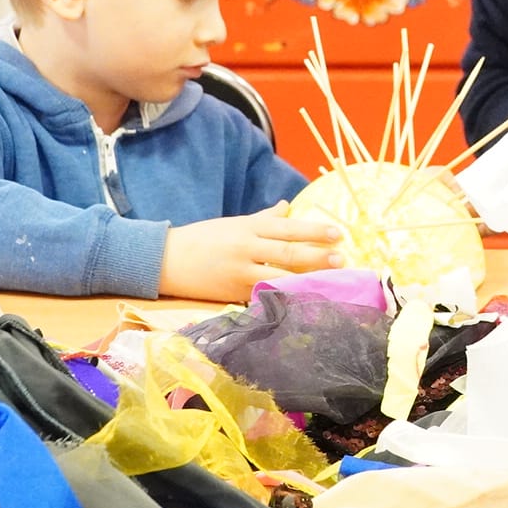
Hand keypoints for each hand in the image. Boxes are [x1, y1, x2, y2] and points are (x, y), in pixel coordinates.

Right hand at [159, 201, 343, 301]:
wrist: (165, 259)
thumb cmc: (203, 238)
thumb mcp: (234, 223)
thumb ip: (264, 217)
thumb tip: (287, 206)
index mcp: (248, 227)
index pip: (288, 228)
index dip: (314, 231)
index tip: (338, 235)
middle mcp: (246, 248)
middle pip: (287, 251)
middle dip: (317, 256)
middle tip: (342, 259)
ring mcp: (239, 272)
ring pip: (277, 276)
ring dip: (305, 280)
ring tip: (328, 282)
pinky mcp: (231, 294)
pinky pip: (261, 296)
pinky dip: (281, 298)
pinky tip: (299, 302)